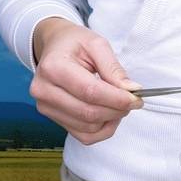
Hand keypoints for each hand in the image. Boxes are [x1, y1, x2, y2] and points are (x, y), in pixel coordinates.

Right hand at [29, 17, 142, 144]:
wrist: (55, 48)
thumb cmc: (75, 44)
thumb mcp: (97, 45)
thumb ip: (114, 68)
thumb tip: (131, 90)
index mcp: (53, 67)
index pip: (90, 92)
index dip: (117, 99)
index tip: (136, 97)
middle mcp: (44, 90)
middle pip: (89, 113)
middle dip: (117, 110)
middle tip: (132, 100)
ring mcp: (46, 107)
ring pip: (88, 128)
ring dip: (111, 120)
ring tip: (118, 103)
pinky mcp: (54, 119)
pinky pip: (84, 136)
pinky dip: (102, 130)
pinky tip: (108, 114)